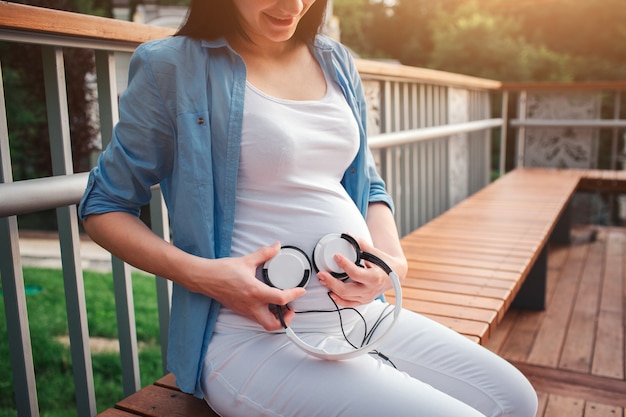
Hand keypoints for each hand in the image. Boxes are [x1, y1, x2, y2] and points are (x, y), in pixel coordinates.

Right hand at [187, 243, 305, 330]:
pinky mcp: (240, 310)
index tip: (300, 291)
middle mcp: (251, 305)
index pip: (281, 299)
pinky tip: (267, 303)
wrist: (204, 278)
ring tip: (280, 306)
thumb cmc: (222, 271)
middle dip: (285, 319)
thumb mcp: (246, 260)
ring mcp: (245, 310)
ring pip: (264, 323)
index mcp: (255, 292)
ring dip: (275, 318)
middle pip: (272, 324)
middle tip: (290, 308)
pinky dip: (265, 314)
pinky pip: (256, 317)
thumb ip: (264, 254)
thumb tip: (276, 247)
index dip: (294, 296)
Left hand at [316, 237, 404, 307]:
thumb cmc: (385, 263)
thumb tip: (347, 234)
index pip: (356, 273)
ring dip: (331, 289)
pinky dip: (338, 299)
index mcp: (375, 277)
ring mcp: (366, 297)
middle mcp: (370, 290)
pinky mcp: (363, 301)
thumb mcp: (375, 252)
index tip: (336, 256)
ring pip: (345, 297)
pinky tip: (330, 292)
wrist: (395, 275)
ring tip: (322, 279)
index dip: (344, 265)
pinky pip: (348, 304)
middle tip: (321, 273)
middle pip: (347, 290)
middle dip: (331, 282)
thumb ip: (361, 244)